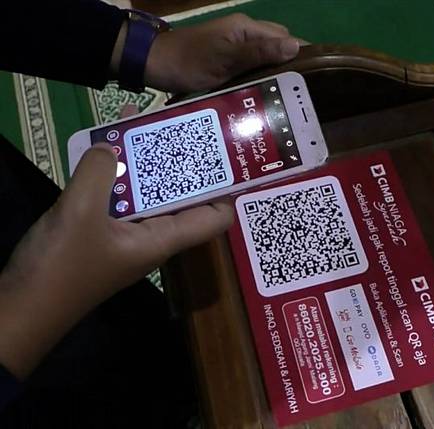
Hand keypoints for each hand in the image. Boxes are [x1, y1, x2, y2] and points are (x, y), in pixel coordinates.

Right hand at [0, 143, 231, 377]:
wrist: (20, 308)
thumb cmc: (61, 267)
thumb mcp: (81, 213)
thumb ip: (100, 173)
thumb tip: (112, 146)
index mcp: (163, 239)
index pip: (214, 217)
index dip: (226, 189)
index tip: (228, 153)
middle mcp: (152, 236)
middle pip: (182, 197)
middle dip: (182, 163)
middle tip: (183, 124)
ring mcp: (125, 235)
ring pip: (148, 194)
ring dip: (146, 164)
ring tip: (144, 124)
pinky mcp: (100, 233)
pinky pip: (119, 199)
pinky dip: (117, 175)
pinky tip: (107, 147)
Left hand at [144, 13, 299, 91]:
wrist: (154, 65)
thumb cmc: (188, 62)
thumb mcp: (225, 60)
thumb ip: (259, 53)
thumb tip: (296, 48)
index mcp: (247, 28)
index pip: (286, 38)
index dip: (302, 55)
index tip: (315, 79)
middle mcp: (245, 34)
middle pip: (279, 47)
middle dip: (291, 67)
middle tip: (299, 95)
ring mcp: (237, 46)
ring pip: (267, 58)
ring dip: (276, 74)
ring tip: (287, 98)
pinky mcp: (230, 59)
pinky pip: (254, 65)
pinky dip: (262, 77)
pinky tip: (266, 94)